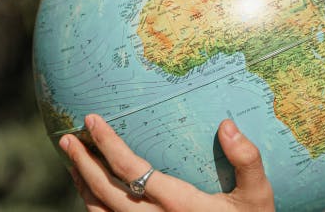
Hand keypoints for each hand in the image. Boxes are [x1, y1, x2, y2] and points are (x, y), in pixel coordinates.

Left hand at [60, 114, 273, 211]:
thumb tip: (227, 125)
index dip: (107, 143)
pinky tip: (92, 191)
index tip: (92, 120)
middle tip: (66, 138)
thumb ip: (247, 161)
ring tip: (72, 161)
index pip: (130, 169)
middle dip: (83, 162)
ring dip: (83, 185)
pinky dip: (93, 206)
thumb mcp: (258, 197)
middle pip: (105, 190)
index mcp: (178, 203)